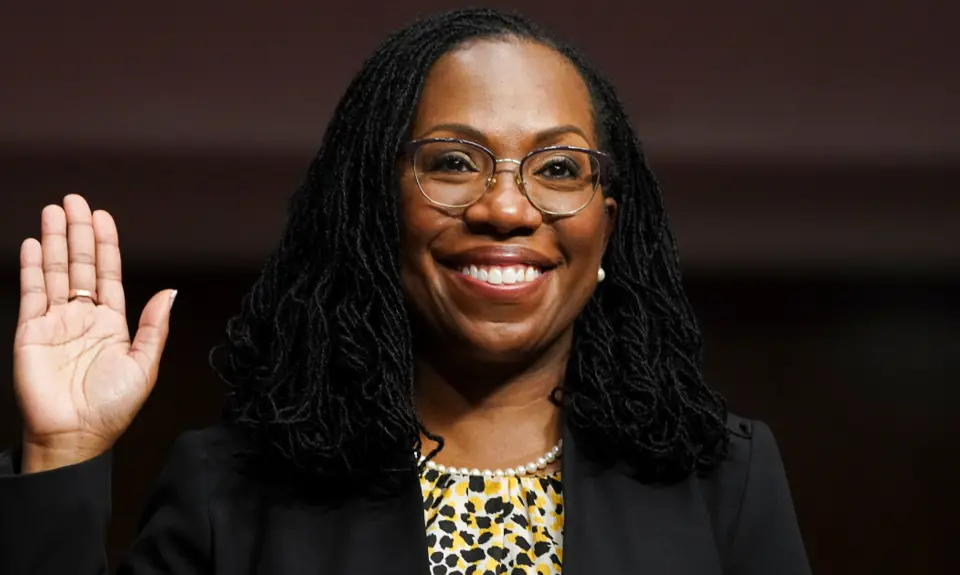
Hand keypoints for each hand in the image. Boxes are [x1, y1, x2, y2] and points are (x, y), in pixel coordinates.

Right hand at [13, 194, 176, 472]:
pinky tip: (34, 245)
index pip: (108, 274)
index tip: (102, 216)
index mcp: (112, 323)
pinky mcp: (31, 332)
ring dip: (55, 241)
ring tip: (54, 211)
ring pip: (56, 272)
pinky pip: (32, 292)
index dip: (106, 245)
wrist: (75, 435)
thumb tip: (170, 290)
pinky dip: (33, 267)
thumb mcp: (144, 364)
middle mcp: (83, 317)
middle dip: (79, 232)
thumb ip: (155, 325)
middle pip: (81, 265)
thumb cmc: (112, 406)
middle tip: (75, 200)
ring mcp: (56, 322)